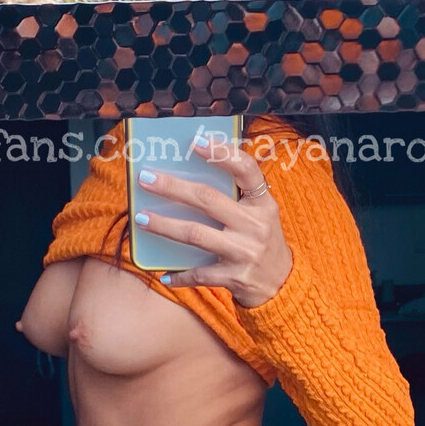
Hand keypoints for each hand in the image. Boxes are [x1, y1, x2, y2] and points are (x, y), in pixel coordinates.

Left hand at [133, 135, 292, 307]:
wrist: (283, 284)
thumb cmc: (261, 241)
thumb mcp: (259, 214)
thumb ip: (236, 196)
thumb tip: (188, 175)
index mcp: (263, 203)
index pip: (247, 170)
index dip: (222, 153)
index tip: (195, 141)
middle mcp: (256, 225)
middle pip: (208, 199)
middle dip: (173, 187)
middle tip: (146, 179)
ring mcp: (245, 252)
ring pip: (196, 234)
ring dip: (164, 225)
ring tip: (141, 218)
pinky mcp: (235, 277)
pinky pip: (199, 273)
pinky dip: (179, 274)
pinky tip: (162, 273)